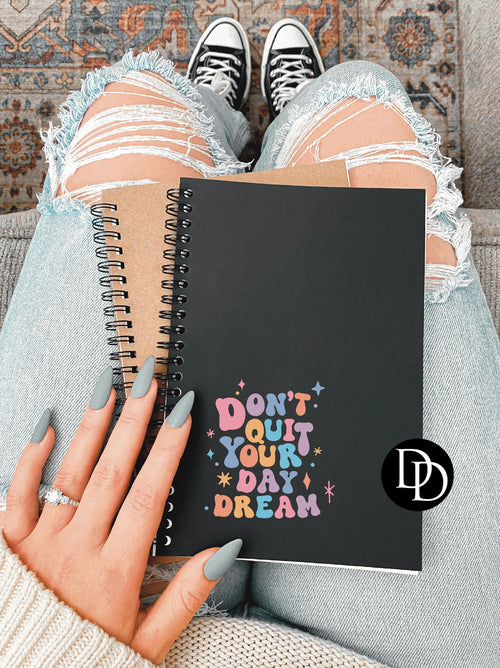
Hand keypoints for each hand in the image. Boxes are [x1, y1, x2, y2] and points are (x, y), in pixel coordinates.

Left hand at [3, 357, 241, 664]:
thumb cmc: (89, 659)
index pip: (148, 496)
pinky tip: (47, 426)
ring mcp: (40, 544)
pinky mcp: (10, 544)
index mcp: (115, 572)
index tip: (182, 412)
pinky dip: (31, 460)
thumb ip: (187, 595)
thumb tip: (224, 550)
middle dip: (134, 422)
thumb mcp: (149, 641)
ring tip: (108, 388)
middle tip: (148, 380)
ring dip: (91, 428)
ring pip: (70, 475)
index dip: (167, 450)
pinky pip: (18, 495)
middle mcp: (77, 550)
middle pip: (111, 473)